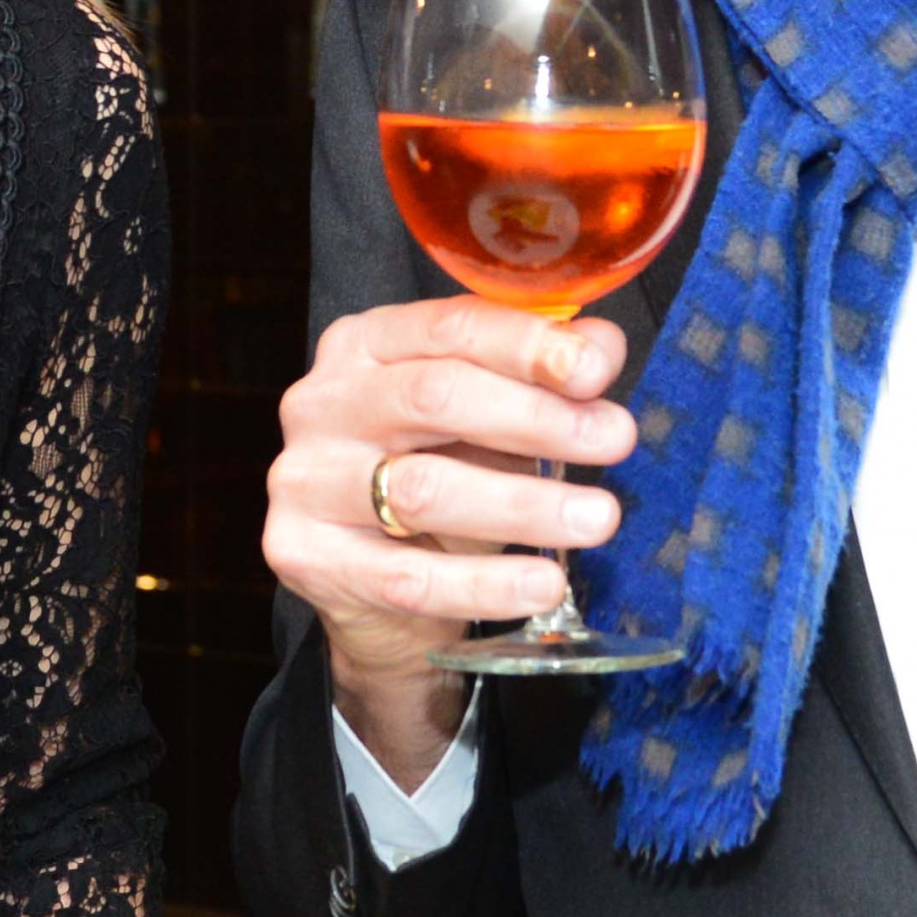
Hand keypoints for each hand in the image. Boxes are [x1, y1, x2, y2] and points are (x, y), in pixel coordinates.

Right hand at [261, 298, 638, 779]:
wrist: (374, 588)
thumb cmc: (440, 476)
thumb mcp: (492, 418)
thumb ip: (544, 376)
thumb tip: (600, 348)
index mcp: (365, 345)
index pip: (449, 327)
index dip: (528, 346)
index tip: (597, 371)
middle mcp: (321, 402)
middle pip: (434, 397)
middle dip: (536, 419)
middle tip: (613, 441)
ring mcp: (304, 480)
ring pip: (423, 488)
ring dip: (524, 504)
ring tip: (598, 518)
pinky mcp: (303, 555)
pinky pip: (408, 577)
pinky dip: (486, 583)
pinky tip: (543, 584)